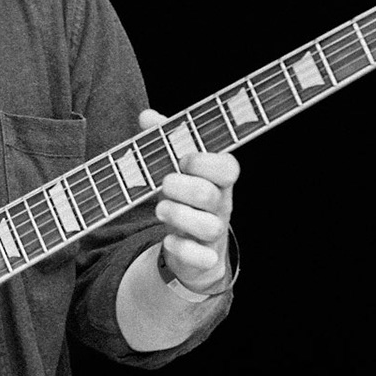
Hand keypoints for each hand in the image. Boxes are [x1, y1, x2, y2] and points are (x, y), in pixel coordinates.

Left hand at [139, 108, 238, 293]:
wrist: (192, 246)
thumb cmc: (184, 197)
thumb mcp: (175, 169)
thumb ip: (164, 141)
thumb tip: (147, 116)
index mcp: (218, 179)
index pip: (227, 167)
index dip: (204, 161)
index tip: (182, 160)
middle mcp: (221, 205)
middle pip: (209, 194)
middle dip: (180, 187)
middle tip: (164, 185)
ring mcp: (215, 232)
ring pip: (208, 226)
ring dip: (177, 215)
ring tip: (161, 209)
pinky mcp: (206, 258)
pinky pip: (201, 257)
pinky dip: (181, 249)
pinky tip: (169, 240)